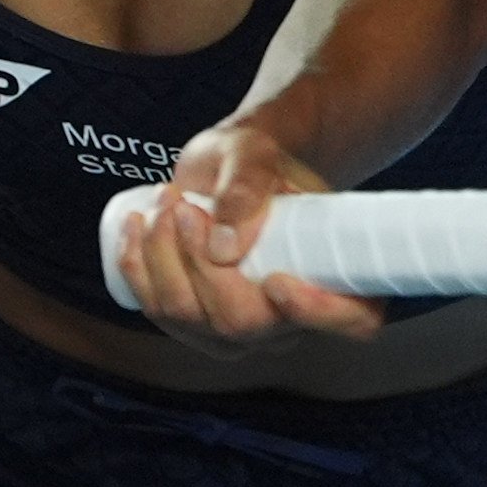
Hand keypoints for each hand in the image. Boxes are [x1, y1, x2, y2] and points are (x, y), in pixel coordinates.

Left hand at [111, 119, 386, 351]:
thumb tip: (224, 246)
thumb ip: (247, 186)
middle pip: (241, 323)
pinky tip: (135, 228)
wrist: (234, 168)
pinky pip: (158, 313)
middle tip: (186, 207)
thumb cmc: (260, 161)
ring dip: (161, 257)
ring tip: (166, 201)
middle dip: (199, 265)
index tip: (278, 281)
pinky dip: (137, 267)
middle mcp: (290, 319)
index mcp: (338, 277)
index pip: (351, 321)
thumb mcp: (257, 155)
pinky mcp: (197, 325)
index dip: (315, 312)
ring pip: (189, 319)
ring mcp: (240, 331)